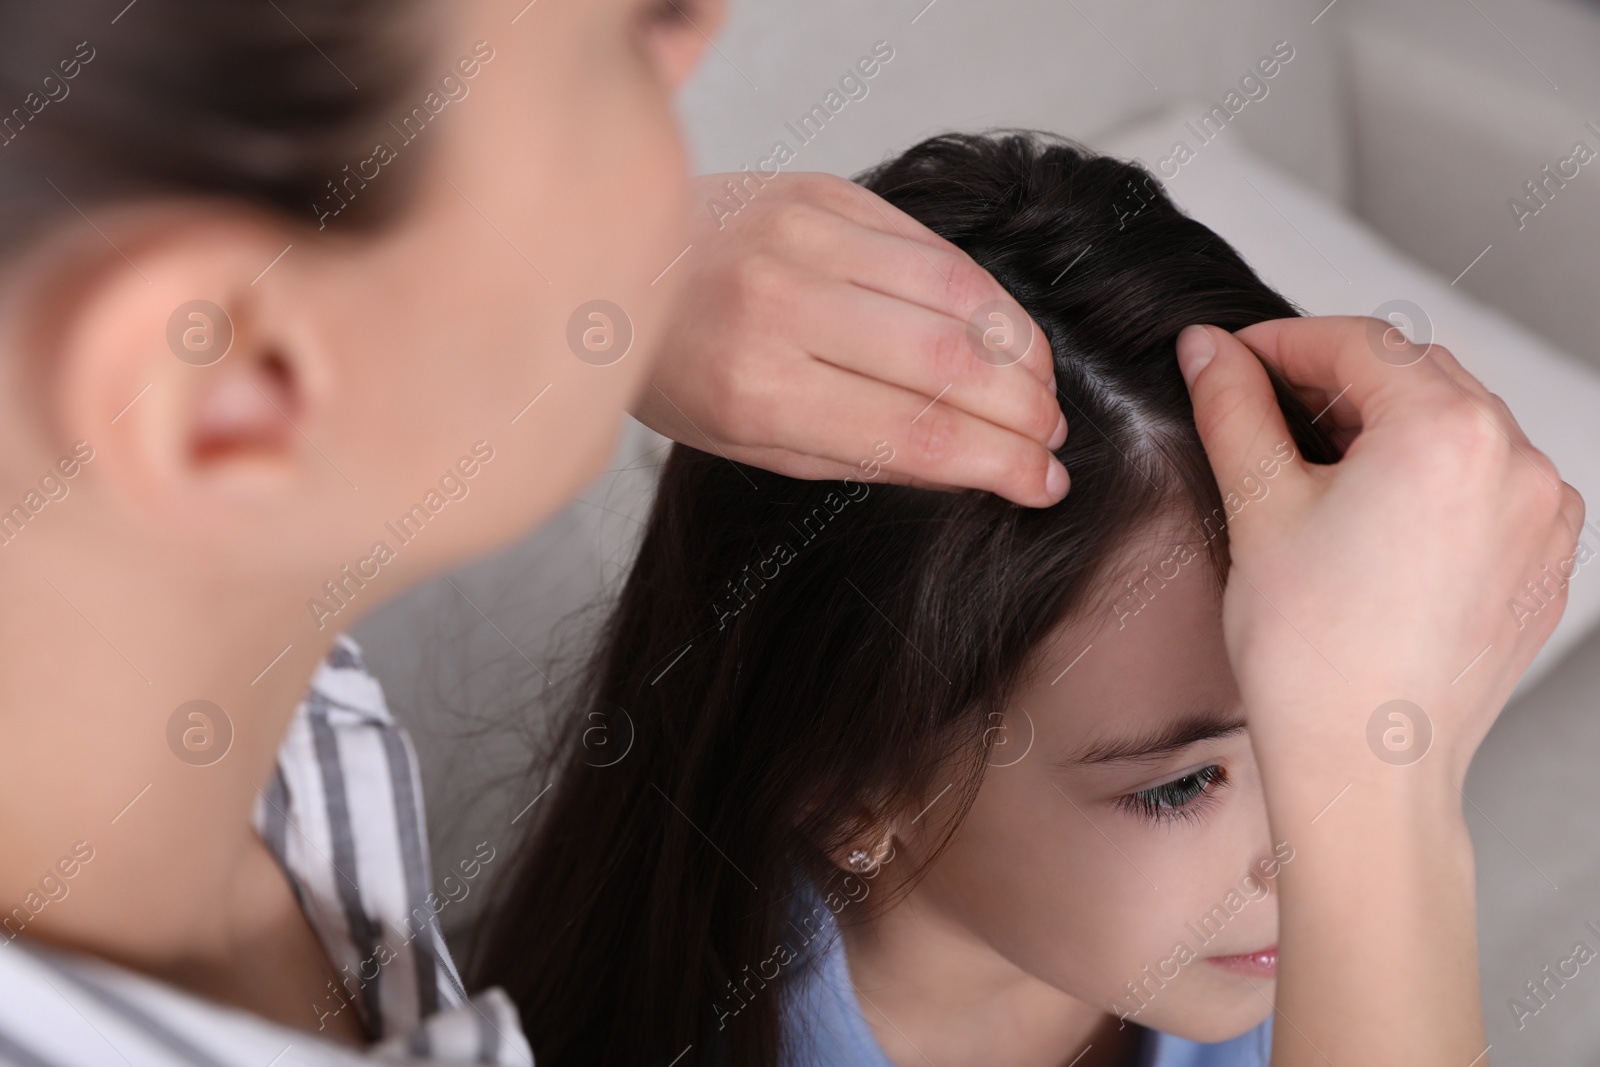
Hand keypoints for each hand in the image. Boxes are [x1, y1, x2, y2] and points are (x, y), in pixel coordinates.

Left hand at [634, 171, 1068, 506]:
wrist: (613, 267)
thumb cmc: (678, 369)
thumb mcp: (750, 444)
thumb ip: (861, 454)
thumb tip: (972, 465)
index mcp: (757, 388)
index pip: (914, 432)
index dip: (997, 463)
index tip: (1042, 484)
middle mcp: (781, 304)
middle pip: (948, 363)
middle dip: (1023, 410)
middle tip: (1052, 439)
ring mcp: (802, 236)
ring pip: (955, 294)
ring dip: (1018, 348)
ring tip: (1040, 389)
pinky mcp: (821, 191)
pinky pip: (930, 244)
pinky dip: (981, 293)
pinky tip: (1001, 330)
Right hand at [1177, 315, 1585, 1066]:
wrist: (1365, 770)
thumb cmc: (1317, 659)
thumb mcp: (1259, 509)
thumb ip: (1234, 409)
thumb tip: (1211, 354)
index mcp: (1448, 432)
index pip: (1357, 343)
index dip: (1281, 343)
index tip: (1234, 359)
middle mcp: (1515, 463)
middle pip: (1413, 377)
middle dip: (1334, 383)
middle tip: (1262, 411)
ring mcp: (1541, 515)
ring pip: (1455, 429)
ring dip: (1385, 429)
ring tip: (1314, 472)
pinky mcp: (1542, 562)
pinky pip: (1486, 486)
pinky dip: (1429, 481)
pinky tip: (1370, 520)